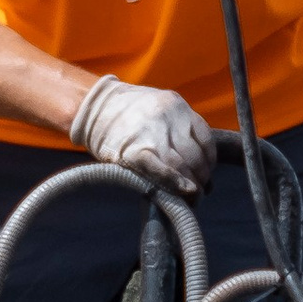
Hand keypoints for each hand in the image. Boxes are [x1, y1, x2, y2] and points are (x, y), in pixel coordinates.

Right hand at [68, 77, 217, 194]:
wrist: (92, 106)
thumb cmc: (127, 113)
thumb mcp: (158, 107)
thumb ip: (178, 127)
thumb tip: (200, 163)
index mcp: (176, 104)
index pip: (205, 138)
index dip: (210, 161)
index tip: (206, 174)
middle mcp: (168, 117)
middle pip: (196, 155)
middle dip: (202, 177)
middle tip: (200, 191)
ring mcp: (151, 133)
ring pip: (183, 165)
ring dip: (192, 186)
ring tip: (191, 197)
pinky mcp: (134, 151)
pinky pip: (162, 171)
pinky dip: (176, 183)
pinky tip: (185, 191)